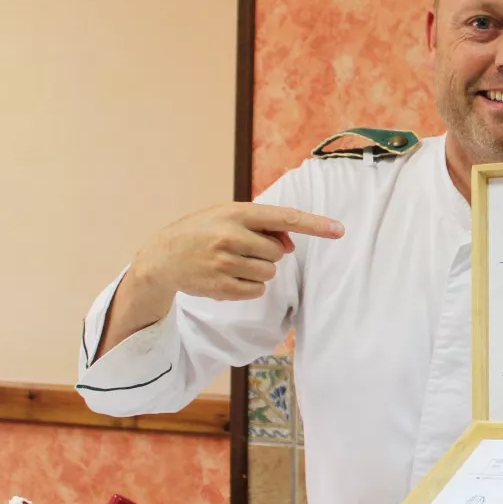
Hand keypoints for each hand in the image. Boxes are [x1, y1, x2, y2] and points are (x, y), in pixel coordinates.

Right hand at [96, 203, 343, 359]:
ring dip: (259, 270)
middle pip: (278, 253)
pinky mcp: (222, 287)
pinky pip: (257, 290)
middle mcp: (230, 236)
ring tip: (232, 262)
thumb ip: (263, 227)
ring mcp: (225, 263)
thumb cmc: (204, 232)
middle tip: (241, 248)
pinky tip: (228, 276)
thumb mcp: (228, 218)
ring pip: (269, 273)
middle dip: (268, 253)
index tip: (339, 230)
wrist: (162, 257)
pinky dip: (249, 286)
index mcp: (236, 213)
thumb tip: (291, 247)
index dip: (314, 224)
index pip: (284, 217)